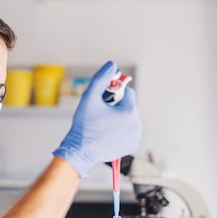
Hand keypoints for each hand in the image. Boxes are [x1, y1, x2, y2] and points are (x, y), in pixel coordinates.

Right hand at [53, 61, 141, 177]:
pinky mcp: (132, 145)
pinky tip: (108, 134)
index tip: (103, 102)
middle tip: (101, 114)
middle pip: (128, 105)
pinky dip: (120, 130)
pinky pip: (129, 131)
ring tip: (104, 125)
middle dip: (116, 106)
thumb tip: (112, 65)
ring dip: (119, 118)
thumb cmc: (84, 126)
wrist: (80, 151)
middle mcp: (136, 124)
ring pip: (129, 118)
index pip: (127, 92)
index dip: (113, 94)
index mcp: (129, 112)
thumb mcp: (89, 98)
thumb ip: (101, 79)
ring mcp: (135, 136)